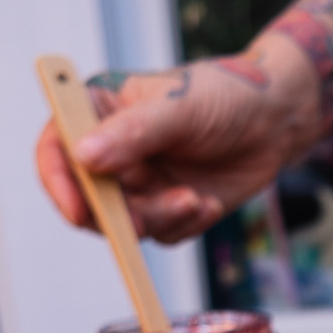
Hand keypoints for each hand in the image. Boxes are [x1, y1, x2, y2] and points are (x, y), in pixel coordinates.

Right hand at [36, 42, 320, 243]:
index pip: (58, 148)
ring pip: (129, 224)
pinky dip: (186, 224)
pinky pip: (165, 234)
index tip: (78, 209)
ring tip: (195, 199)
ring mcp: (142, 184)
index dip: (59, 182)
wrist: (274, 122)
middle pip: (89, 199)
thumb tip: (84, 158)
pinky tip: (210, 203)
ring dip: (160, 219)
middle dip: (117, 215)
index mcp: (101, 113)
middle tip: (146, 217)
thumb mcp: (179, 108)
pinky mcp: (170, 209)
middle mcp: (115, 152)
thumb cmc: (225, 97)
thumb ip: (132, 134)